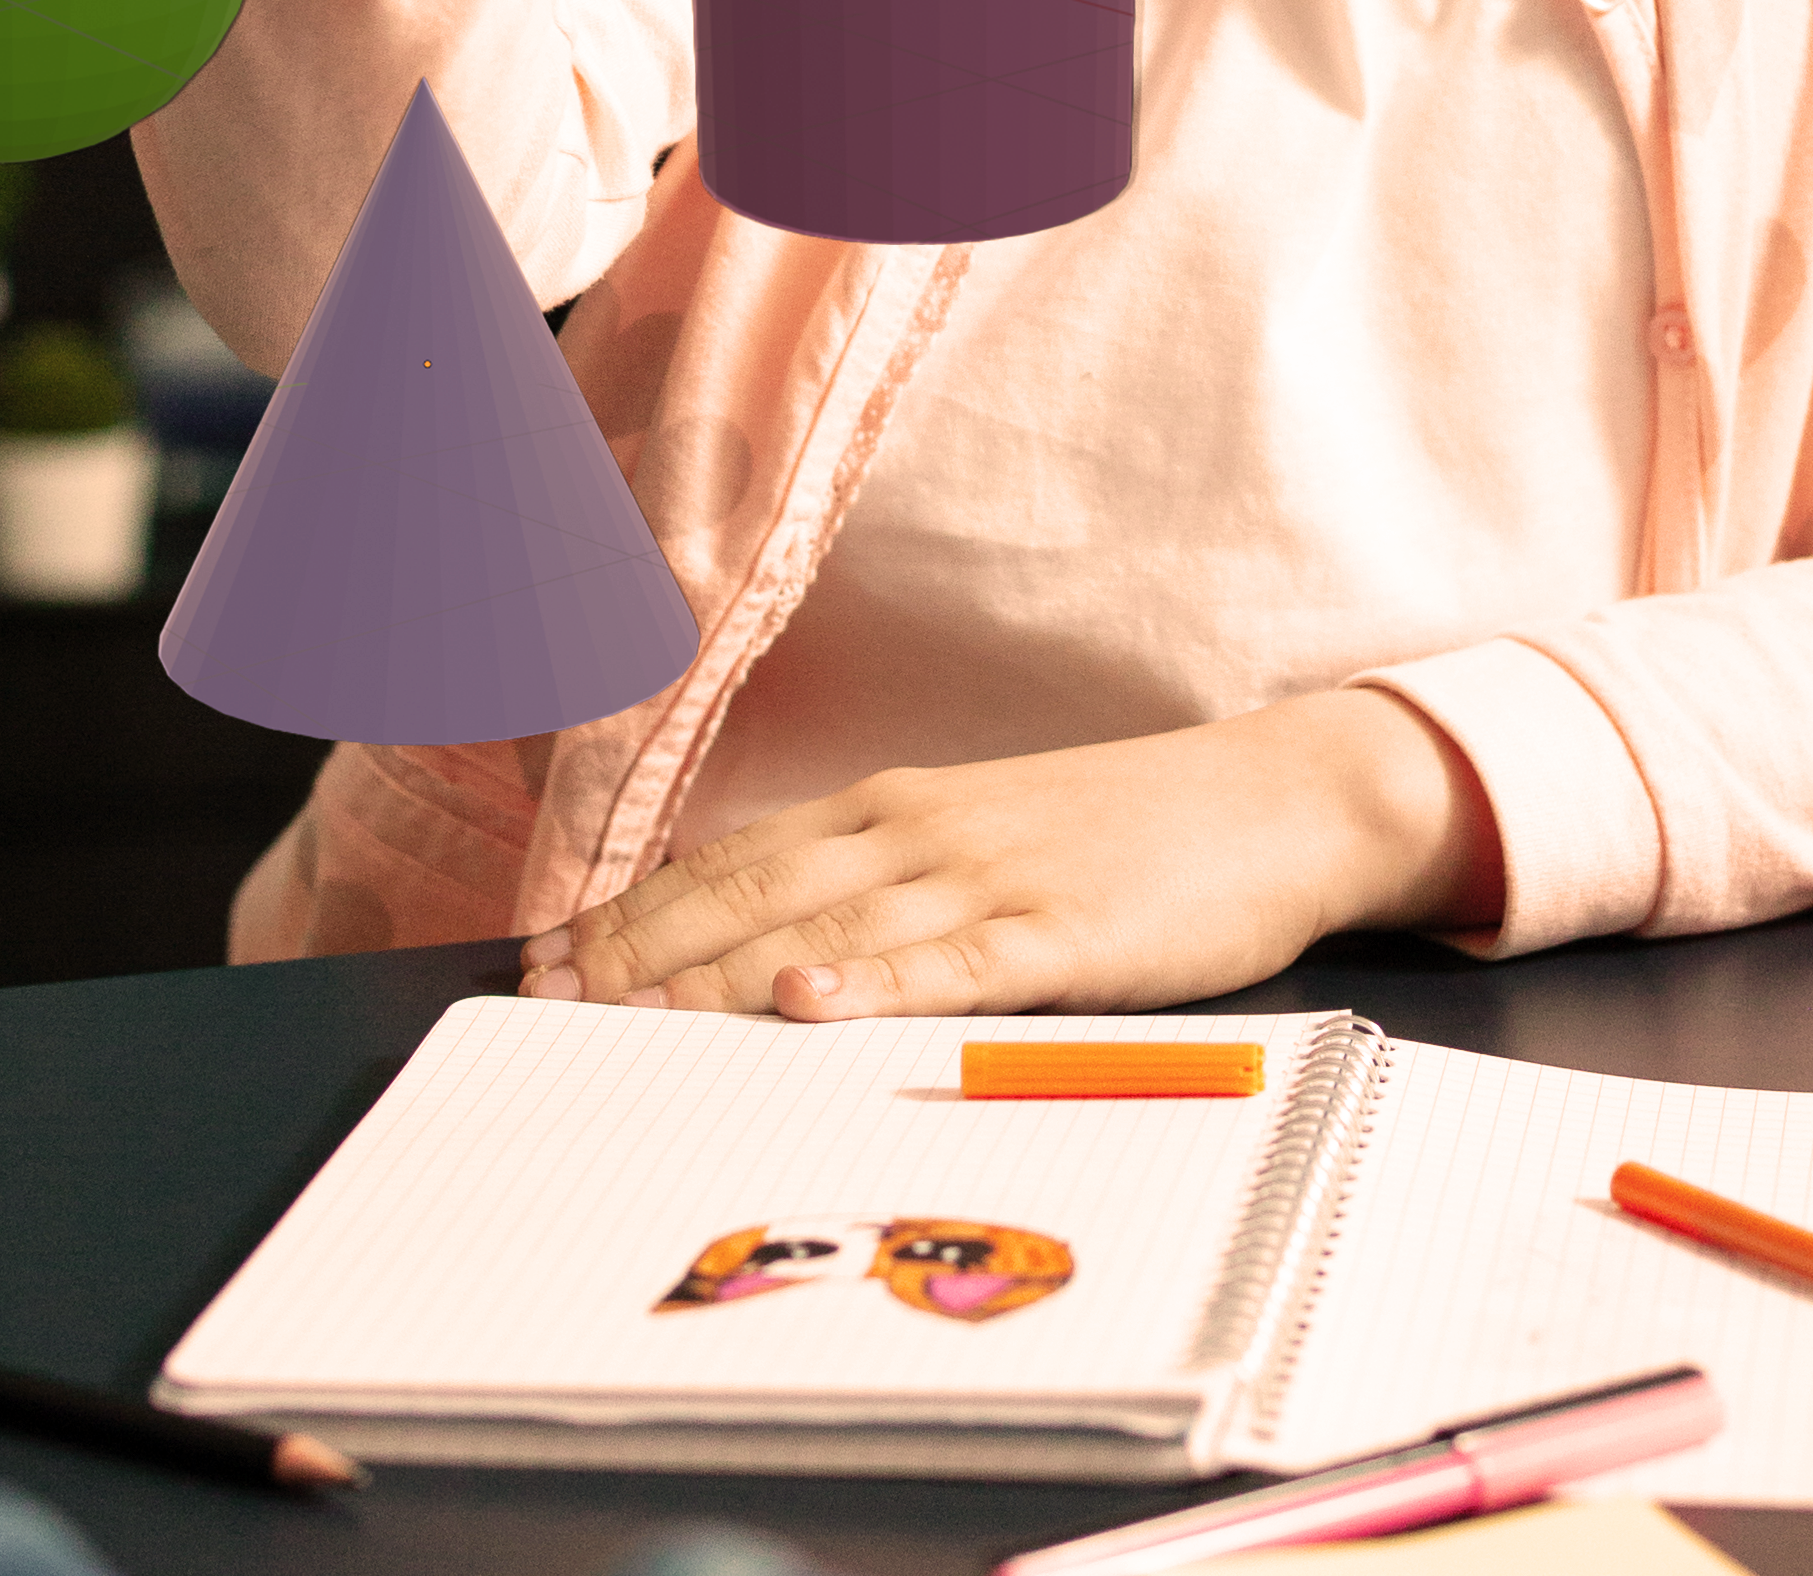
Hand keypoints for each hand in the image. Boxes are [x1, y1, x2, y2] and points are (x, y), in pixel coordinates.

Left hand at [517, 691, 1506, 1018]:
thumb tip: (766, 944)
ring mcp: (990, 876)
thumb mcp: (984, 840)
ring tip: (620, 1014)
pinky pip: (950, 963)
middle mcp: (921, 830)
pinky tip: (807, 1003)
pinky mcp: (1062, 932)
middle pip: (752, 893)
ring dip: (714, 975)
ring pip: (826, 930)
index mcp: (896, 808)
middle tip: (539, 1004)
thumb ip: (881, 885)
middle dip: (637, 953)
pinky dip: (871, 983)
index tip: (544, 961)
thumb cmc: (1125, 834)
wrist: (1273, 799)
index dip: (632, 913)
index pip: (732, 860)